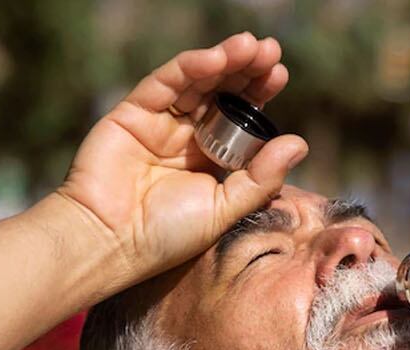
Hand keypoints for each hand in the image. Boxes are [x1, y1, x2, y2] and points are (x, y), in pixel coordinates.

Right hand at [57, 33, 307, 289]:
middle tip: (270, 51)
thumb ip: (260, 178)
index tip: (279, 74)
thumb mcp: (224, 209)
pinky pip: (164, 83)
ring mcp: (159, 123)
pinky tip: (214, 58)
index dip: (258, 94)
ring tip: (251, 46)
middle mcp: (186, 137)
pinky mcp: (132, 113)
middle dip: (246, 70)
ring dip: (224, 60)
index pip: (239, 118)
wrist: (111, 243)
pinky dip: (189, 67)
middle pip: (220, 93)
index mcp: (209, 160)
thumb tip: (299, 143)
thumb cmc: (166, 235)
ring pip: (196, 82)